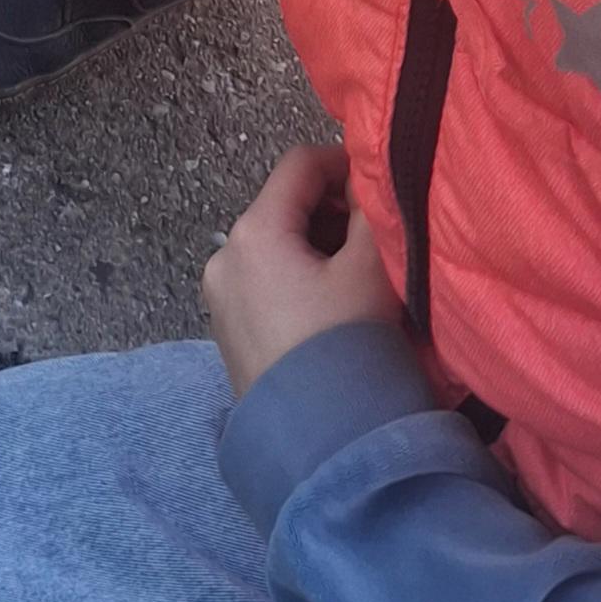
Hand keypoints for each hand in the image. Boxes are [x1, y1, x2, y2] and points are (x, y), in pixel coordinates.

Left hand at [203, 145, 401, 404]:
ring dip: (319, 246)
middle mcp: (225, 256)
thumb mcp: (370, 271)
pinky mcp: (228, 328)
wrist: (316, 439)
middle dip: (333, 211)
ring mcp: (220, 294)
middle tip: (378, 238)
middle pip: (284, 205)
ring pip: (277, 244)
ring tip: (362, 276)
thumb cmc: (345, 347)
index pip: (299, 165)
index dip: (344, 163)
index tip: (380, 187)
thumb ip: (372, 213)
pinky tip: (335, 306)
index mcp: (253, 232)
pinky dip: (300, 276)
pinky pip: (266, 280)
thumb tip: (368, 182)